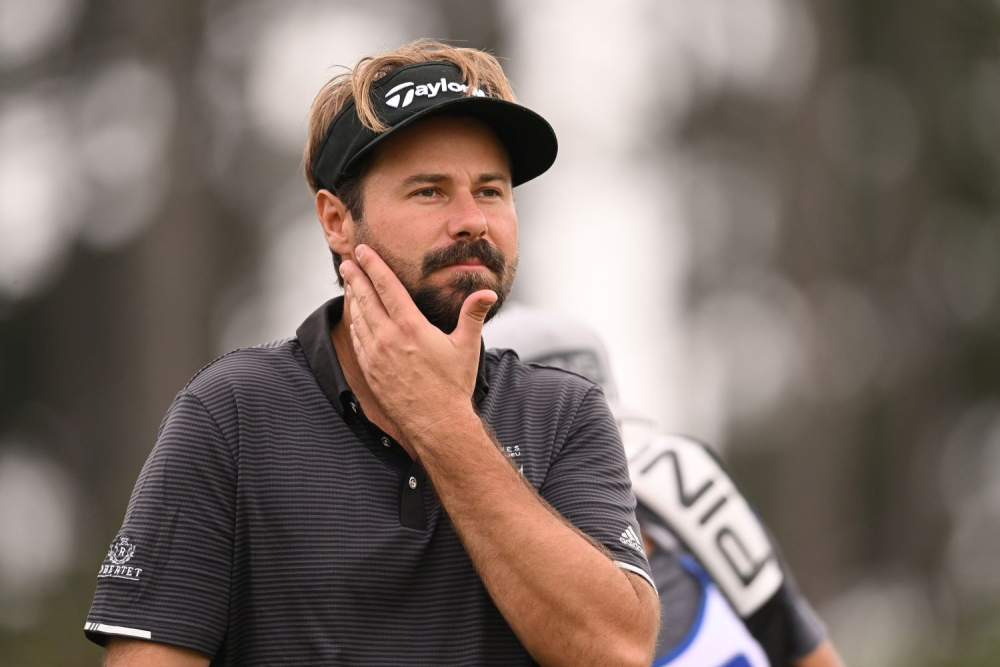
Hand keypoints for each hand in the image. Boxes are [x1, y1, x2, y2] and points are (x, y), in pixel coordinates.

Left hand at [339, 244, 496, 437]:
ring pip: (358, 318)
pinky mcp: (370, 371)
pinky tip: (355, 317)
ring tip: (349, 283)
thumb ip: (473, 315)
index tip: (362, 251)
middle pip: (365, 298)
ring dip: (352, 298)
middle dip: (355, 277)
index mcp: (410, 327)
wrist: (436, 423)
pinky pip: (357, 339)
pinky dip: (354, 322)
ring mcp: (375, 355)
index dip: (373, 266)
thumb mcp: (466, 346)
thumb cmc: (453, 385)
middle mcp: (388, 338)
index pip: (386, 287)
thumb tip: (488, 292)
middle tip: (347, 261)